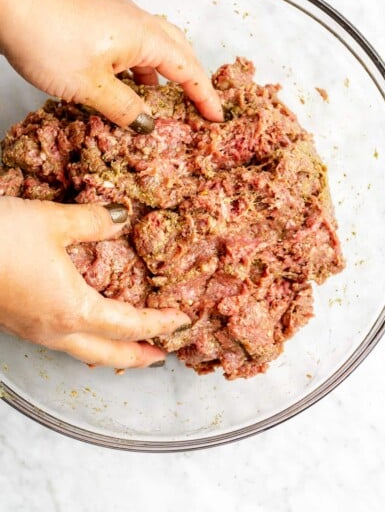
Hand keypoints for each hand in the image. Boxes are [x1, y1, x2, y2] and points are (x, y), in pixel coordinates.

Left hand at [0, 0, 221, 128]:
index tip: (217, 118)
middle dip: (193, 81)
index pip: (188, 70)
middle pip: (180, 52)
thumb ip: (125, 109)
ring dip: (165, 76)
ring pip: (157, 49)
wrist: (10, 4)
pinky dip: (141, 69)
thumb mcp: (91, 87)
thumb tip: (148, 125)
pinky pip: (134, 46)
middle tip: (200, 108)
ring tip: (166, 106)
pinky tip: (130, 89)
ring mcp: (120, 19)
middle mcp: (139, 23)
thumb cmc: (50, 40)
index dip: (205, 97)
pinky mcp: (102, 21)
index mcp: (145, 37)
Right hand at [0, 197, 188, 366]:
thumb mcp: (53, 222)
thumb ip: (94, 221)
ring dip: (110, 350)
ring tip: (127, 346)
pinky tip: (82, 326)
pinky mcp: (17, 323)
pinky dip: (84, 340)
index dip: (159, 323)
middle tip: (161, 356)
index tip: (181, 320)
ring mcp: (33, 331)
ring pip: (82, 351)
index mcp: (73, 309)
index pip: (129, 325)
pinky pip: (61, 341)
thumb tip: (121, 215)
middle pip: (107, 353)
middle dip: (138, 355)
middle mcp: (55, 329)